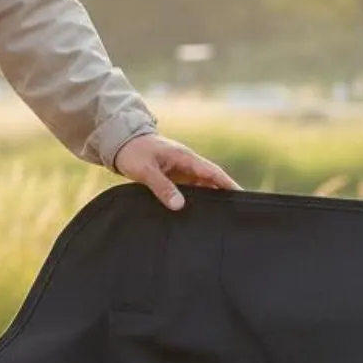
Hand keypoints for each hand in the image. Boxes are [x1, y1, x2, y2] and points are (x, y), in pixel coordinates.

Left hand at [114, 133, 238, 210]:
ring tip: (218, 219)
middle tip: (235, 214)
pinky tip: (196, 215)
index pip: (213, 172)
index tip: (241, 196)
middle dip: (223, 195)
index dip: (228, 185)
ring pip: (200, 187)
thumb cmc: (134, 152)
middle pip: (211, 181)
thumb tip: (179, 206)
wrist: (121, 142)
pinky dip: (194, 201)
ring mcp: (181, 171)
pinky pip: (189, 191)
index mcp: (185, 158)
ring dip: (208, 200)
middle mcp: (187, 164)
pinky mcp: (174, 178)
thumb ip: (162, 188)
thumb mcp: (146, 170)